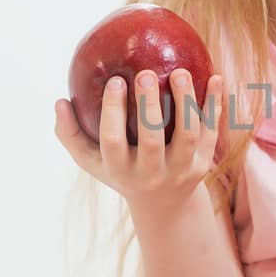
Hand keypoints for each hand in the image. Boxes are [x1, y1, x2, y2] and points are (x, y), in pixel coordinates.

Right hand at [54, 68, 226, 206]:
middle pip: (152, 140)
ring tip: (181, 72)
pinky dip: (215, 106)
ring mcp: (180, 170)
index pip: (113, 141)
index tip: (115, 80)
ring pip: (187, 135)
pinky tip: (215, 78)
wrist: (163, 204)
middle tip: (146, 73)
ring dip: (186, 103)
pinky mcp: (204, 164)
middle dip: (149, 107)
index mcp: (120, 170)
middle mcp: (151, 173)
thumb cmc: (120, 170)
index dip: (113, 111)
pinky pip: (211, 132)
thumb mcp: (91, 160)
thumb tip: (60, 101)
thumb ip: (70, 133)